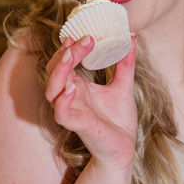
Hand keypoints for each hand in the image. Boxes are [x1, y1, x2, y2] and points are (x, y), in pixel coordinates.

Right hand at [44, 35, 137, 169]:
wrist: (125, 148)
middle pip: (55, 71)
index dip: (71, 48)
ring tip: (69, 56)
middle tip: (85, 39)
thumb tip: (131, 37)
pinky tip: (72, 88)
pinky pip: (61, 113)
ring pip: (52, 90)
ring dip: (58, 72)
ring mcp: (71, 111)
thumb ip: (125, 63)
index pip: (64, 62)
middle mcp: (70, 97)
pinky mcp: (78, 126)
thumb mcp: (124, 85)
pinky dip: (63, 100)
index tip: (87, 35)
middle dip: (66, 54)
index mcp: (77, 86)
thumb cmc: (118, 120)